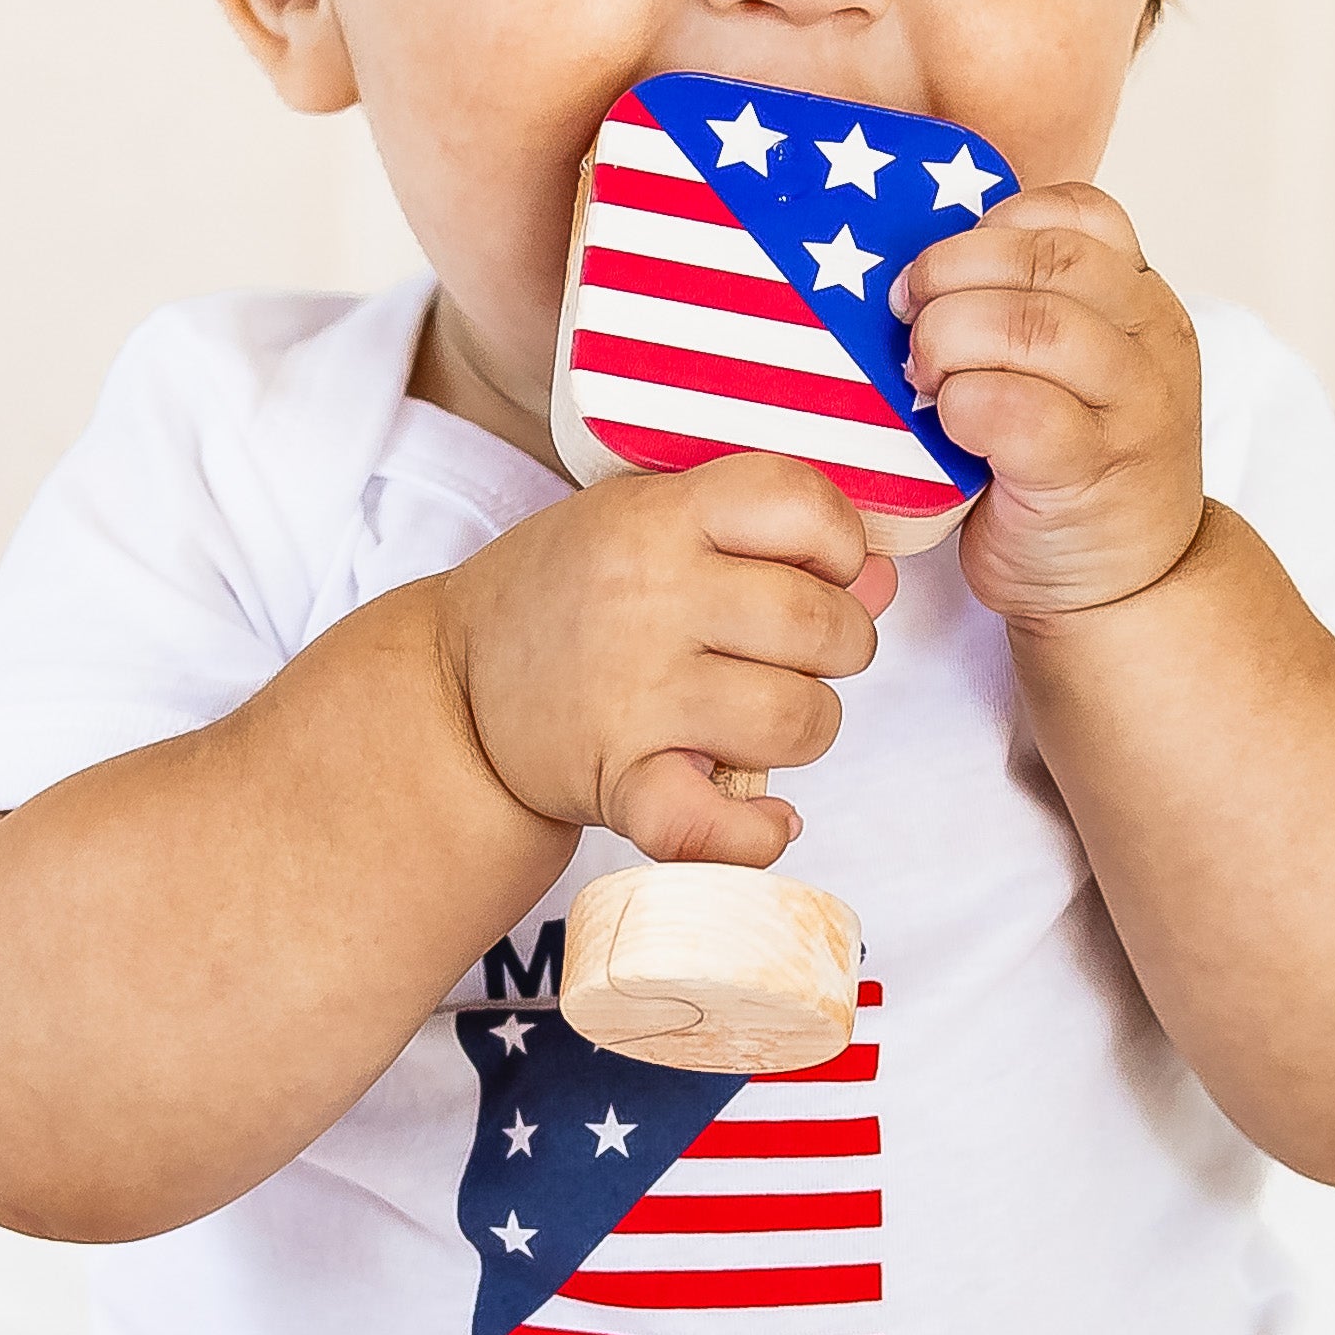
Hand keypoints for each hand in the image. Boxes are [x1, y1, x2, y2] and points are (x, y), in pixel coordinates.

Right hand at [433, 454, 895, 867]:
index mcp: (661, 514)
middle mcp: (650, 595)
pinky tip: (764, 813)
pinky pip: (716, 823)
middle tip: (800, 651)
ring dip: (808, 725)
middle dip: (841, 643)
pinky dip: (757, 832)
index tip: (826, 566)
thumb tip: (882, 576)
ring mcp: (634, 693)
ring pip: (798, 717)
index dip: (841, 539)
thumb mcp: (649, 523)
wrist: (452, 689)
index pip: (800, 502)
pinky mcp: (619, 781)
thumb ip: (762, 536)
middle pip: (818, 620)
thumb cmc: (570, 592)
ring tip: (764, 713)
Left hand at [896, 183, 1202, 628]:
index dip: (997, 223)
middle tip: (907, 313)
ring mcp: (1131, 408)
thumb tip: (910, 263)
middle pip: (1048, 258)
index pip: (1080, 213)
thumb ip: (1023, 304)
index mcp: (1140, 298)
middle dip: (952, 272)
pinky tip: (947, 424)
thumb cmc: (1069, 465)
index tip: (949, 267)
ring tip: (922, 375)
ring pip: (1035, 324)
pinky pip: (1017, 409)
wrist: (1126, 590)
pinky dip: (963, 404)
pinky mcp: (1090, 473)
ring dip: (950, 337)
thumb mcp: (1069, 365)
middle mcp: (1151, 342)